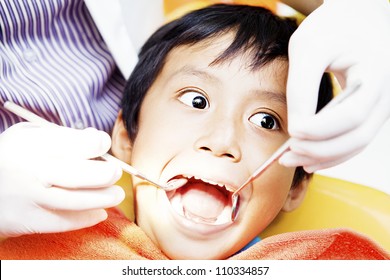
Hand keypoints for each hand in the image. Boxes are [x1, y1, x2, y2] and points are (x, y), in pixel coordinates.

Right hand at [0, 123, 123, 236]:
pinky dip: (87, 218)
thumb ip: (61, 135)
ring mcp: (29, 198)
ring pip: (76, 202)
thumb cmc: (11, 156)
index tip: (103, 144)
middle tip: (115, 173)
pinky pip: (64, 222)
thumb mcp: (27, 136)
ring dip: (104, 199)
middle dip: (107, 174)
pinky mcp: (27, 220)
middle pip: (79, 175)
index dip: (98, 142)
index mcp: (32, 144)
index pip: (77, 143)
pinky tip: (99, 212)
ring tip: (116, 194)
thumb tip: (96, 139)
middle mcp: (31, 171)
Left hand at [281, 0, 389, 171]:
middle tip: (287, 155)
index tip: (292, 133)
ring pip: (357, 143)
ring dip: (324, 157)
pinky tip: (309, 159)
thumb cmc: (330, 29)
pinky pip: (354, 140)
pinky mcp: (370, 112)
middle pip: (358, 135)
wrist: (355, 20)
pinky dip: (332, 154)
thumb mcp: (308, 48)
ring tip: (292, 160)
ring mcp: (381, 104)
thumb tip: (296, 129)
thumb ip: (301, 88)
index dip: (321, 129)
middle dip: (319, 150)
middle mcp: (386, 91)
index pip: (352, 113)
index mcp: (376, 70)